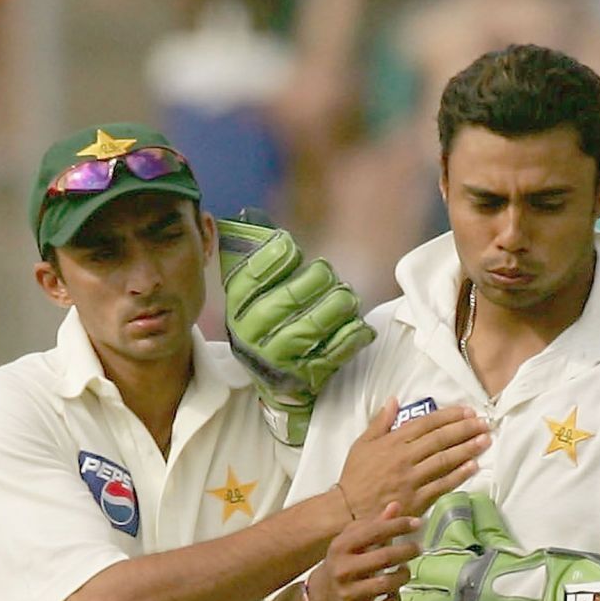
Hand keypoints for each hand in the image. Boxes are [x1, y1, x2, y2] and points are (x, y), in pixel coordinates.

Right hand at [219, 211, 376, 443]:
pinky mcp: (306, 376)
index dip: (271, 259)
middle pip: (284, 302)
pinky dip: (350, 338)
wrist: (275, 385)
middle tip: (327, 271)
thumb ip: (257, 262)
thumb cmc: (268, 328)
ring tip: (347, 295)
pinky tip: (361, 325)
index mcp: (238, 311)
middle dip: (312, 280)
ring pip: (310, 328)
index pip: (250, 281)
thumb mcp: (252, 300)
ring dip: (334, 306)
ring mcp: (279, 359)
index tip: (290, 245)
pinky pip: (332, 354)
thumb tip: (251, 215)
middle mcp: (253, 336)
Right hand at [309, 502, 421, 600]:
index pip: (374, 531)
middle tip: (417, 548)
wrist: (321, 597)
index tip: (417, 523)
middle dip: (407, 551)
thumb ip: (375, 525)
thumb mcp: (353, 541)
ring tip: (404, 571)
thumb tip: (396, 506)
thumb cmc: (344, 563)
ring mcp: (347, 594)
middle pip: (384, 558)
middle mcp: (342, 569)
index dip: (399, 525)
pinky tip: (395, 593)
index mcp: (341, 547)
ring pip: (387, 584)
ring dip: (403, 576)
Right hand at [337, 397, 489, 520]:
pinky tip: (473, 466)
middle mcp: (404, 457)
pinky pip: (442, 484)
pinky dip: (458, 475)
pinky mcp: (417, 498)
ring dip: (467, 449)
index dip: (449, 416)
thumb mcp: (363, 444)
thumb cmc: (356, 476)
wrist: (349, 510)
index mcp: (392, 442)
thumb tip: (394, 400)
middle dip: (464, 429)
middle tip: (484, 423)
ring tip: (485, 440)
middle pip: (439, 439)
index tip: (467, 411)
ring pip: (444, 460)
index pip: (426, 424)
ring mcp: (411, 478)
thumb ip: (380, 422)